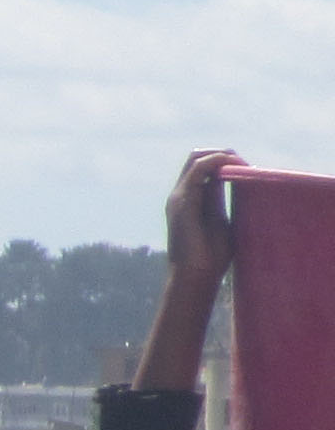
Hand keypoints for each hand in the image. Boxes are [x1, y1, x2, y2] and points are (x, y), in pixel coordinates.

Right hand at [166, 149, 236, 291]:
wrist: (195, 276)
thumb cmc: (211, 257)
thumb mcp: (220, 220)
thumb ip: (221, 199)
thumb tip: (239, 181)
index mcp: (190, 199)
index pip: (203, 166)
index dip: (225, 161)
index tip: (249, 170)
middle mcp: (181, 195)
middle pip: (197, 157)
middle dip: (224, 154)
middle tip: (247, 165)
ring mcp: (179, 197)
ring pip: (198, 157)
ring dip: (224, 156)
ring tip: (245, 166)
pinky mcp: (183, 201)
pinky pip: (200, 169)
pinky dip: (219, 162)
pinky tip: (237, 168)